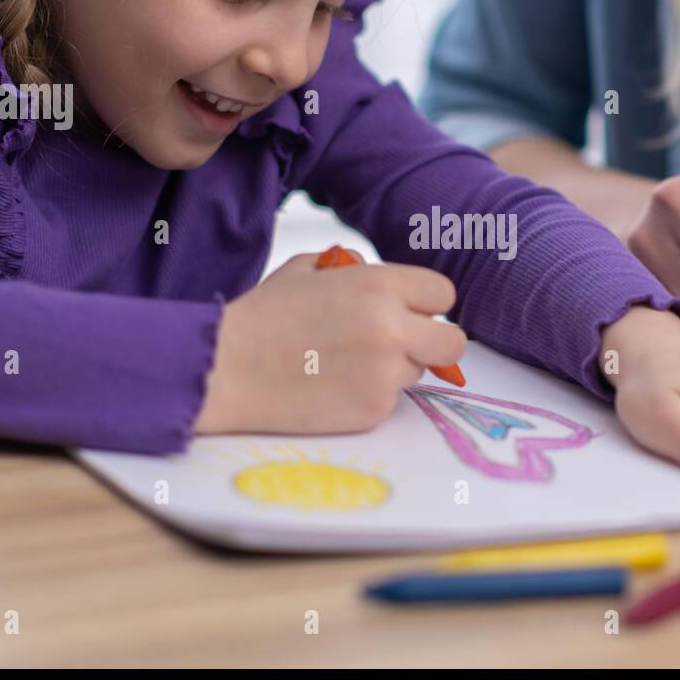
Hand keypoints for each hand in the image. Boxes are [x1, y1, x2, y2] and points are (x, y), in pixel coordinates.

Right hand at [194, 253, 466, 433]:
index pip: (442, 294)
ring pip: (419, 372)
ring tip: (345, 364)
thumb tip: (383, 280)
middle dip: (433, 343)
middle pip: (453, 342)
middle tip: (404, 345)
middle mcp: (392, 329)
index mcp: (379, 286)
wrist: (226, 369)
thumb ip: (356, 270)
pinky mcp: (373, 410)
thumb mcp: (308, 269)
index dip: (425, 304)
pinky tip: (332, 386)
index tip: (410, 312)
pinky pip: (392, 400)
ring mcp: (386, 373)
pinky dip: (370, 394)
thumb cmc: (263, 316)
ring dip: (396, 368)